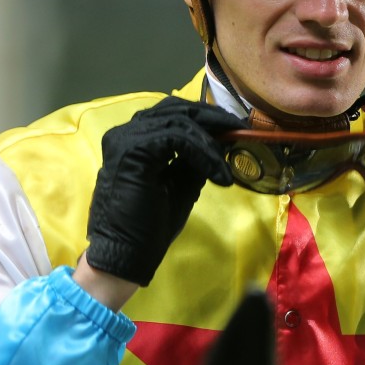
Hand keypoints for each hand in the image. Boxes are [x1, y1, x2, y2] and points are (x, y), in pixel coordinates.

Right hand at [85, 96, 243, 286]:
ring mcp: (125, 138)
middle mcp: (126, 132)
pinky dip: (202, 152)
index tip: (234, 130)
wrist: (126, 255)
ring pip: (179, 121)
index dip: (205, 118)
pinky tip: (216, 172)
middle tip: (239, 131)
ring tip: (225, 164)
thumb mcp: (180, 184)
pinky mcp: (132, 149)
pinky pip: (177, 137)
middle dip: (212, 119)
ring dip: (210, 142)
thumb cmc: (148, 226)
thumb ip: (194, 160)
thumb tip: (220, 142)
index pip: (172, 113)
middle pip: (176, 109)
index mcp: (134, 140)